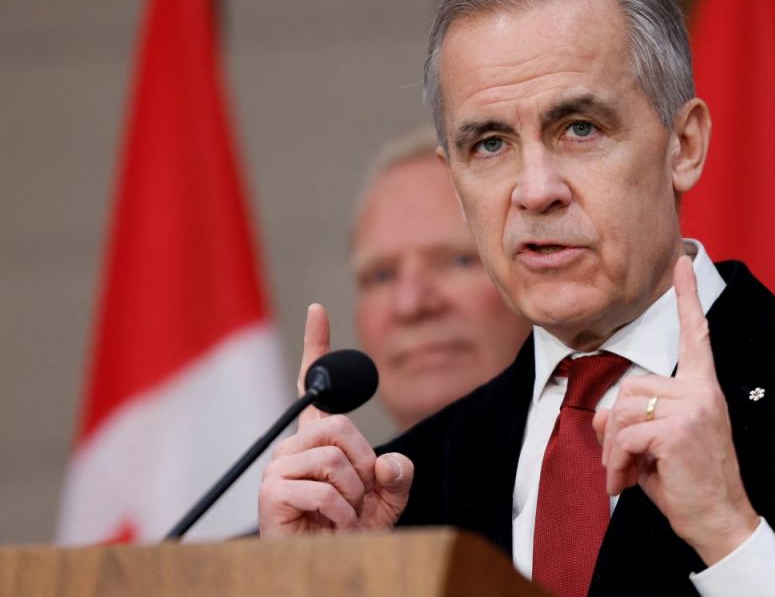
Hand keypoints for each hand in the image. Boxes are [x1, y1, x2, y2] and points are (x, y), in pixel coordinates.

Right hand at [258, 304, 413, 536]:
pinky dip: (344, 512)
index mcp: (319, 439)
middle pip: (341, 425)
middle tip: (358, 496)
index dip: (317, 346)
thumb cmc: (355, 532)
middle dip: (364, 463)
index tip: (318, 310)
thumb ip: (398, 473)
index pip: (316, 386)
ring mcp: (279, 467)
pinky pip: (326, 488)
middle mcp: (294, 446)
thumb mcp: (389, 498)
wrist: (330, 568)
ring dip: (355, 494)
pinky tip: (333, 526)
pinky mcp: (272, 491)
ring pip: (335, 458)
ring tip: (343, 514)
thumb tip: (387, 461)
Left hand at [593, 256, 757, 564]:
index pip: (694, 335)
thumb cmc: (689, 484)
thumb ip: (630, 421)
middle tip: (621, 464)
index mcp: (702, 388)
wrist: (720, 522)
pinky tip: (625, 483)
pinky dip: (616, 463)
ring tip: (624, 475)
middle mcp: (702, 391)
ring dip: (613, 450)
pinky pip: (626, 435)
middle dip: (615, 430)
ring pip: (624, 411)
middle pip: (631, 387)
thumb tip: (602, 416)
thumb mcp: (653, 446)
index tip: (684, 260)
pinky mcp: (679, 429)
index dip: (687, 297)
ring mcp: (693, 407)